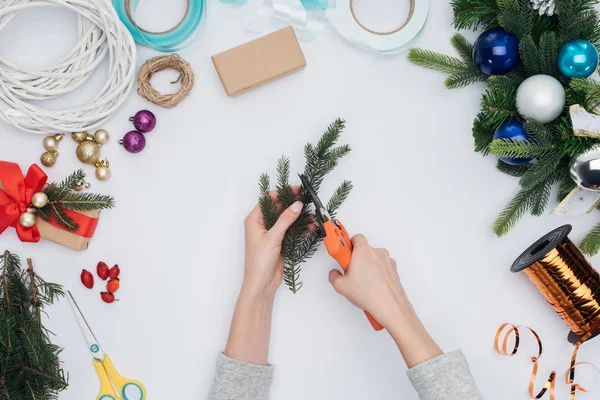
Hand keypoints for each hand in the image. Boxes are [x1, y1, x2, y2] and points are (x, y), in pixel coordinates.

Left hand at [224, 191, 304, 364]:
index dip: (282, 193)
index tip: (296, 189)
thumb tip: (296, 205)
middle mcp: (262, 224)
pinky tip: (310, 225)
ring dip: (298, 216)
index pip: (268, 200)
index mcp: (254, 220)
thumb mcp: (272, 238)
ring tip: (311, 213)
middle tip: (306, 199)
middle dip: (292, 203)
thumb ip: (285, 220)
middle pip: (279, 208)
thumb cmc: (259, 262)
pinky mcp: (280, 242)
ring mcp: (271, 233)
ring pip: (287, 219)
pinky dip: (300, 227)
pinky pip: (291, 230)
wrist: (261, 284)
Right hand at [328, 234, 442, 367]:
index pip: (355, 238)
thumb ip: (333, 276)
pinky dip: (377, 275)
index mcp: (363, 251)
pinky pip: (382, 268)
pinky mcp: (394, 271)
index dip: (347, 245)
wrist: (390, 307)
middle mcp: (377, 252)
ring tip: (362, 283)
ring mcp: (388, 261)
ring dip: (367, 267)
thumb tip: (334, 274)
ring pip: (374, 259)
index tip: (342, 251)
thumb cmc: (369, 294)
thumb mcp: (341, 286)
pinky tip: (372, 287)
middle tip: (350, 272)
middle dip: (356, 259)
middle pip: (364, 250)